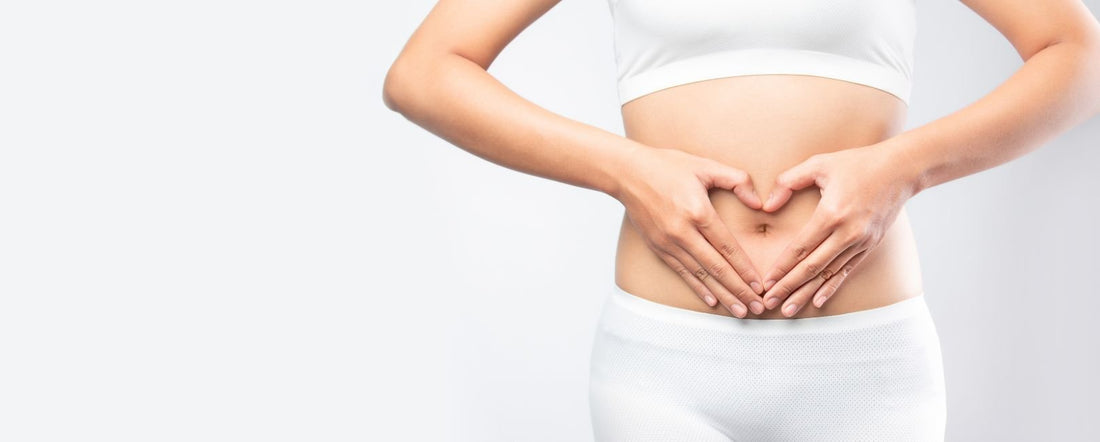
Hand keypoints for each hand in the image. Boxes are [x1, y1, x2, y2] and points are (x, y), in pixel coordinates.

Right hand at [614, 145, 766, 317]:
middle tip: (757, 307)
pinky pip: (682, 272)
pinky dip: (698, 288)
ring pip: (701, 275)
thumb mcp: (705, 165)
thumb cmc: (667, 166)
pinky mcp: (658, 247)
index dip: (745, 269)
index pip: (727, 247)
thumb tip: (759, 203)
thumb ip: (737, 180)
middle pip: (716, 268)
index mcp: (698, 211)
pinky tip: (712, 300)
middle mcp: (682, 232)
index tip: (760, 285)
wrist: (627, 173)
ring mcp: (668, 242)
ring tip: (740, 311)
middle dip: (739, 290)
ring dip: (722, 295)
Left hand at [757, 142, 920, 316]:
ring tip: (787, 309)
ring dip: (806, 293)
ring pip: (828, 274)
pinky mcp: (870, 245)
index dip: (782, 267)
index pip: (800, 247)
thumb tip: (767, 206)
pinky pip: (847, 271)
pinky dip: (831, 287)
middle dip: (788, 287)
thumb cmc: (857, 163)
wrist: (901, 169)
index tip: (766, 282)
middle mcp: (848, 232)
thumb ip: (788, 181)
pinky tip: (818, 301)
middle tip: (768, 303)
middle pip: (812, 267)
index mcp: (832, 213)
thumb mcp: (819, 163)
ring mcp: (861, 242)